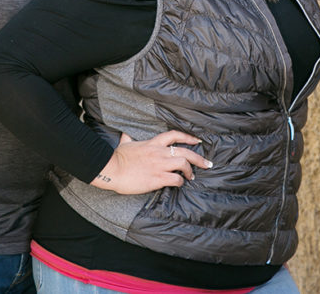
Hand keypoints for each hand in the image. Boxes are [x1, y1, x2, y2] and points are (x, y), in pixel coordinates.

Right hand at [90, 131, 213, 194]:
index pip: (174, 135)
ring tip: (192, 177)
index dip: (188, 137)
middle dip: (199, 158)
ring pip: (184, 164)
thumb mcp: (125, 144)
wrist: (111, 169)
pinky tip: (179, 184)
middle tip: (207, 164)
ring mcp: (159, 165)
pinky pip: (176, 179)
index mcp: (153, 143)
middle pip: (185, 152)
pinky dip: (180, 182)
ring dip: (191, 171)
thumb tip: (125, 135)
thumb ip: (128, 139)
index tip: (197, 141)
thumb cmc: (117, 158)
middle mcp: (159, 152)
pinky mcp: (157, 178)